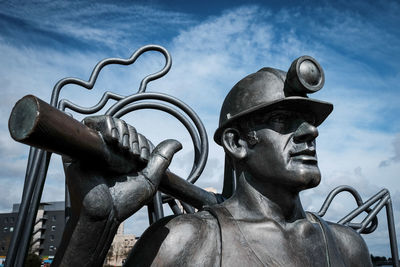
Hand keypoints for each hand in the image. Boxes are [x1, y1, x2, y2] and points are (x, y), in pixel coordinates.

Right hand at [63, 115, 181, 221]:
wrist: (103, 213)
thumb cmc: (125, 201)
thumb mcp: (150, 179)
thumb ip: (162, 159)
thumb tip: (178, 142)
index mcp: (124, 157)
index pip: (135, 136)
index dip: (142, 142)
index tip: (141, 160)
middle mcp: (109, 150)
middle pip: (124, 127)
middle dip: (133, 137)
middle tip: (132, 156)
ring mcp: (95, 148)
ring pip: (110, 122)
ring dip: (121, 130)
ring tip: (122, 148)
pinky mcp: (80, 147)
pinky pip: (91, 124)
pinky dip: (105, 125)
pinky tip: (112, 140)